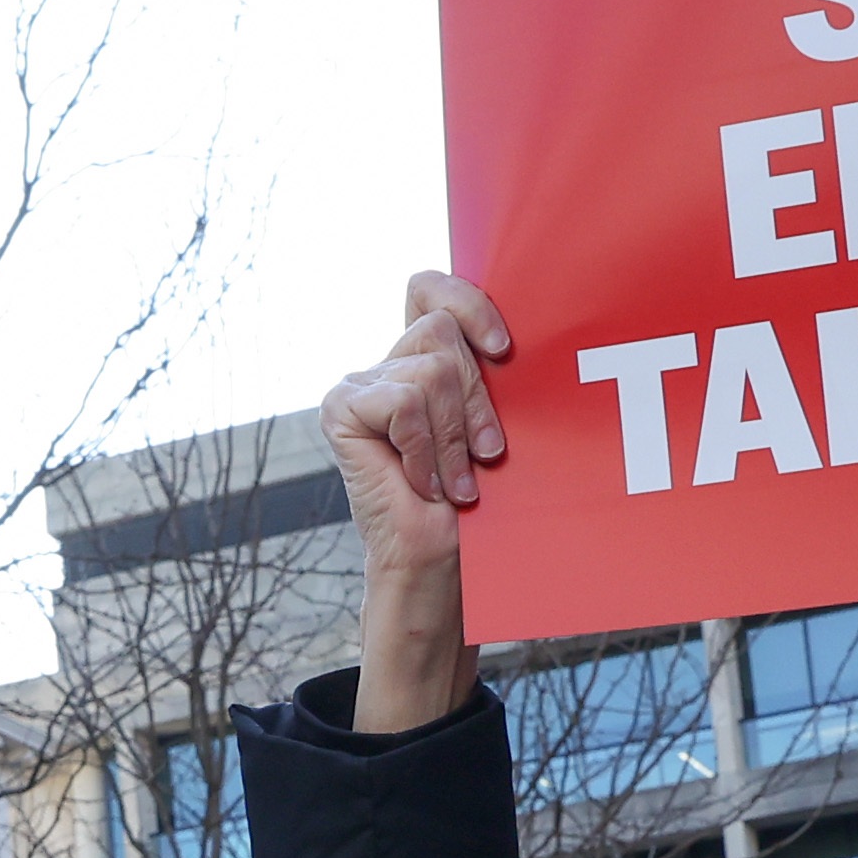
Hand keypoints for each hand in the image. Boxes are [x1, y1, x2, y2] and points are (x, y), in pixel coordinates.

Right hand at [321, 272, 509, 731]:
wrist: (440, 568)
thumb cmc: (478, 505)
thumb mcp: (494, 422)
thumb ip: (489, 370)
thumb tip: (516, 333)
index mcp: (422, 361)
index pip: (431, 289)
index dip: (468, 302)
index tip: (505, 351)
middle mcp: (387, 366)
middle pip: (441, 331)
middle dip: (476, 397)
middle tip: (484, 455)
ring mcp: (360, 386)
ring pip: (431, 368)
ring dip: (454, 433)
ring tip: (453, 478)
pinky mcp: (341, 408)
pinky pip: (403, 400)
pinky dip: (425, 446)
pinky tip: (419, 480)